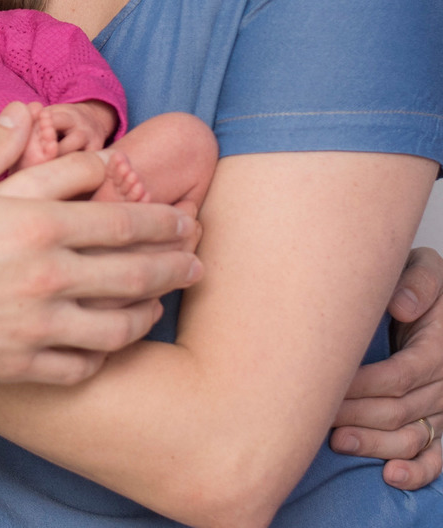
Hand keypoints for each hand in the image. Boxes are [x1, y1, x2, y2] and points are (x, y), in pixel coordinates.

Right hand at [0, 102, 201, 385]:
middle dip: (176, 265)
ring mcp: (38, 325)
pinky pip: (82, 364)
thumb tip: (23, 113)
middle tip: (197, 262)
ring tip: (160, 302)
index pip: (122, 220)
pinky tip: (107, 343)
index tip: (182, 221)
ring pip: (119, 325)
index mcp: (37, 224)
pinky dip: (103, 354)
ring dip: (149, 311)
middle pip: (136, 273)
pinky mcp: (21, 364)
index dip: (161, 221)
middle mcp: (48, 276)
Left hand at [332, 247, 442, 488]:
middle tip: (316, 417)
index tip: (324, 387)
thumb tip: (401, 306)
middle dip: (356, 415)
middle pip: (399, 409)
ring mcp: (442, 406)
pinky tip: (392, 476)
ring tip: (339, 442)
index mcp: (438, 345)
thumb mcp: (421, 268)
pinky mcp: (439, 423)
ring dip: (376, 444)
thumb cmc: (413, 285)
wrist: (423, 301)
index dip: (361, 386)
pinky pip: (438, 455)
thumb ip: (419, 281)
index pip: (400, 375)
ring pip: (412, 436)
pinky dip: (418, 471)